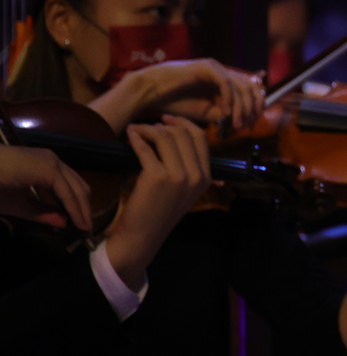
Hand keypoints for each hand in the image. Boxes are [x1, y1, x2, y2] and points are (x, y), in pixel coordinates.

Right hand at [0, 145, 93, 229]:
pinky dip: (75, 209)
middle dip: (85, 209)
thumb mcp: (20, 205)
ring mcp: (52, 162)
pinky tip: (78, 224)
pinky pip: (68, 192)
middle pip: (80, 187)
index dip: (78, 206)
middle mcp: (52, 160)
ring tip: (85, 231)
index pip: (71, 186)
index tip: (82, 225)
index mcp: (45, 165)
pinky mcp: (49, 168)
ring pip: (77, 190)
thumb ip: (43, 213)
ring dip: (83, 211)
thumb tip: (66, 224)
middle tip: (87, 231)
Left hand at [102, 117, 212, 288]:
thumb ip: (187, 166)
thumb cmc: (160, 211)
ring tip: (136, 130)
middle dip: (163, 125)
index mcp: (206, 177)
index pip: (201, 138)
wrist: (144, 235)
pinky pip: (146, 148)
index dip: (183, 124)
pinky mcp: (157, 177)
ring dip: (148, 129)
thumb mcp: (183, 189)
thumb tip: (173, 134)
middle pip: (183, 134)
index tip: (167, 120)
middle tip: (147, 125)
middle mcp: (197, 175)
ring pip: (166, 137)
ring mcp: (179, 176)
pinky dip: (136, 138)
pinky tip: (130, 136)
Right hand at [108, 58, 264, 132]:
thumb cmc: (175, 103)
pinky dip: (229, 98)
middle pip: (251, 86)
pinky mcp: (206, 66)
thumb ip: (225, 113)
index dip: (256, 107)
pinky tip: (224, 112)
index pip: (251, 90)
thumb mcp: (207, 113)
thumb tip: (244, 118)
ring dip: (241, 107)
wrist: (150, 93)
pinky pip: (226, 82)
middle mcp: (223, 73)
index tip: (252, 125)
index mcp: (224, 82)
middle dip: (253, 108)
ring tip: (235, 123)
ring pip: (240, 86)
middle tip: (247, 125)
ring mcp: (215, 68)